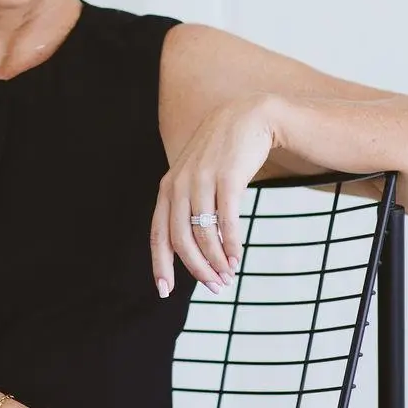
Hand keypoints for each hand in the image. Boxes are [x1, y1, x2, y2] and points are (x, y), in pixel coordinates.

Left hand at [151, 93, 277, 294]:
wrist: (249, 116)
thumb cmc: (223, 152)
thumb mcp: (196, 175)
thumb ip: (188, 203)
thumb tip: (192, 246)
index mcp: (168, 187)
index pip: (158, 234)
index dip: (160, 264)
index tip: (165, 291)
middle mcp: (180, 184)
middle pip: (180, 239)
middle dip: (196, 269)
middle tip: (214, 287)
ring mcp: (202, 180)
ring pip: (203, 233)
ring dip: (216, 261)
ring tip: (228, 276)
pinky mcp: (227, 177)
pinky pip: (226, 220)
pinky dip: (230, 245)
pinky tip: (236, 259)